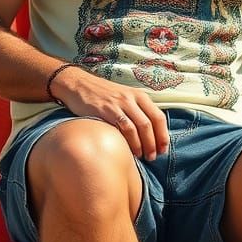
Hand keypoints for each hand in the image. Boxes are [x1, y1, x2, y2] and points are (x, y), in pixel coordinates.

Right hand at [49, 66, 168, 160]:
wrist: (78, 84)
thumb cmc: (102, 95)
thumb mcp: (124, 97)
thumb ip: (137, 111)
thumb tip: (150, 135)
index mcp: (140, 95)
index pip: (159, 117)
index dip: (163, 135)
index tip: (163, 149)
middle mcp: (132, 98)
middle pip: (151, 124)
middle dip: (154, 143)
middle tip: (153, 157)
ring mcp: (119, 104)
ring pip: (140, 127)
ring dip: (144, 145)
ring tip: (143, 156)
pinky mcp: (106, 110)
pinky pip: (124, 127)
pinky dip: (130, 141)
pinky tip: (130, 151)